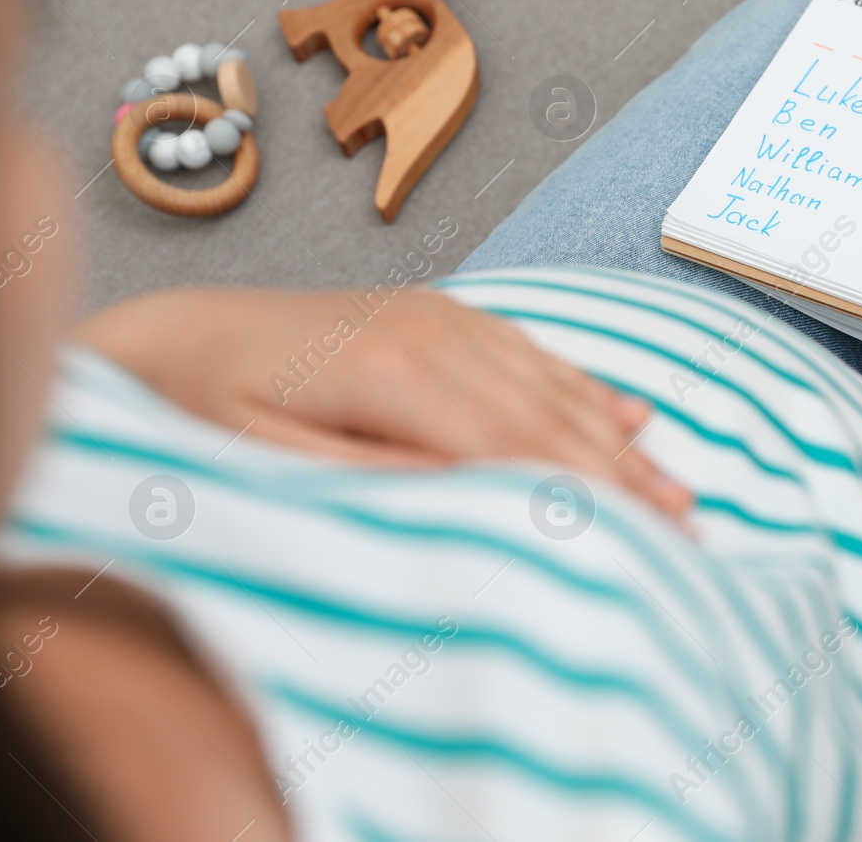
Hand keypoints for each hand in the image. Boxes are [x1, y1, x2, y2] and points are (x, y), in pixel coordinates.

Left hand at [72, 286, 691, 517]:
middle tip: (685, 533)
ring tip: (673, 491)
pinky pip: (531, 352)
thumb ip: (376, 477)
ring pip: (552, 385)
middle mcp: (433, 332)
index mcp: (393, 371)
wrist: (175, 334)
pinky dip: (583, 388)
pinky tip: (625, 414)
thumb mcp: (269, 459)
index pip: (514, 445)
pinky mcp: (441, 314)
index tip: (640, 546)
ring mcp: (442, 316)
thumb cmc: (206, 409)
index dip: (583, 498)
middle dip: (620, 479)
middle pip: (549, 416)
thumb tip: (474, 497)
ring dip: (616, 444)